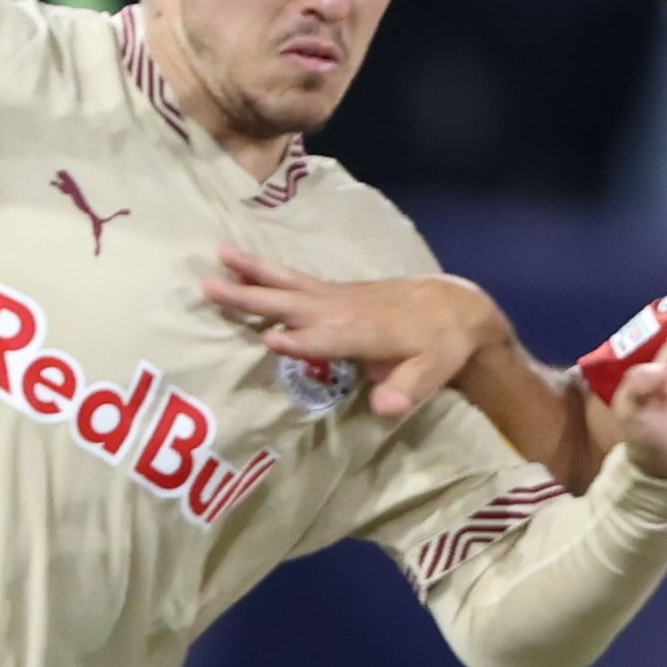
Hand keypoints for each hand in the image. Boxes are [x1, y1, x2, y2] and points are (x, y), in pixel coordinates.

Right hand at [200, 252, 511, 417]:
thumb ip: (407, 389)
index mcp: (365, 332)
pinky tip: (241, 264)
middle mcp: (344, 309)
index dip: (301, 342)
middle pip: (292, 303)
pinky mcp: (334, 292)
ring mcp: (337, 296)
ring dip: (253, 272)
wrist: (455, 306)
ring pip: (289, 283)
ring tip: (218, 257)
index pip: (326, 338)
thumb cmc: (441, 345)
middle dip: (253, 297)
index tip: (268, 339)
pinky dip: (267, 271)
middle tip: (210, 286)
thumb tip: (386, 408)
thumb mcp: (433, 373)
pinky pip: (295, 279)